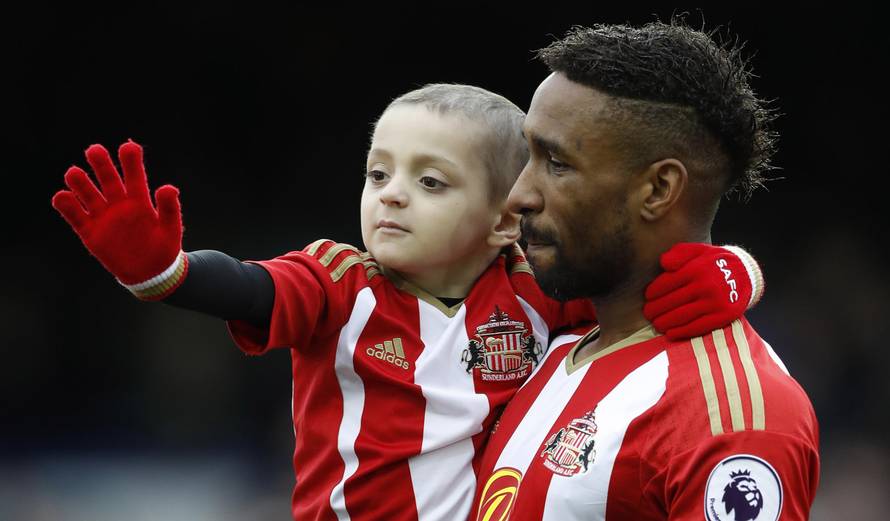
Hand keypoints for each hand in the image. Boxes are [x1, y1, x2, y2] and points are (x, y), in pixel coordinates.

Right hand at [52, 141, 185, 297]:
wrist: (150, 273)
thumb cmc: (163, 248)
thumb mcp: (170, 229)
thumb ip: (169, 209)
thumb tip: (168, 188)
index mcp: (140, 201)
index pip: (134, 176)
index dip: (131, 161)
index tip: (129, 146)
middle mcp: (119, 204)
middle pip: (108, 180)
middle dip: (101, 164)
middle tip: (95, 150)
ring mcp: (103, 217)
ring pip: (88, 194)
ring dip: (80, 182)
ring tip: (74, 172)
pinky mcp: (90, 232)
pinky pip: (75, 216)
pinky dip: (67, 206)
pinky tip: (62, 196)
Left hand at [644, 243, 763, 339]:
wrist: (746, 274)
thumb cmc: (715, 262)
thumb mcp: (698, 250)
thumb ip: (678, 254)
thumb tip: (663, 263)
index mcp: (697, 269)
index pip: (667, 283)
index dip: (653, 292)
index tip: (647, 297)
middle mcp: (705, 286)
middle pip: (672, 302)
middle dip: (655, 309)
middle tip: (647, 313)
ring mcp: (714, 303)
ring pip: (682, 316)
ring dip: (664, 322)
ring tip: (656, 324)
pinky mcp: (723, 316)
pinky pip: (698, 327)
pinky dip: (682, 332)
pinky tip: (670, 333)